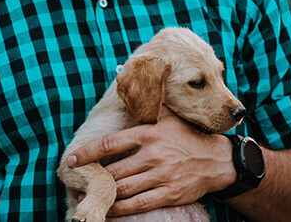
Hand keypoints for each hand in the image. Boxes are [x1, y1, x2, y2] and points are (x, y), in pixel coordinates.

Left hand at [67, 114, 233, 215]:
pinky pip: (138, 204)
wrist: (218, 160)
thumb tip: (125, 80)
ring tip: (89, 197)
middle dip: (94, 179)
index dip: (88, 153)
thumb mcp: (168, 116)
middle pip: (113, 170)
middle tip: (80, 183)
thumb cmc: (188, 136)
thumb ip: (147, 105)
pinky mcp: (169, 193)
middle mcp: (152, 155)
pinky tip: (109, 210)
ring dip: (103, 195)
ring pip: (123, 189)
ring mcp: (161, 175)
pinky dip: (120, 209)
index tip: (72, 160)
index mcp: (148, 134)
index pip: (110, 144)